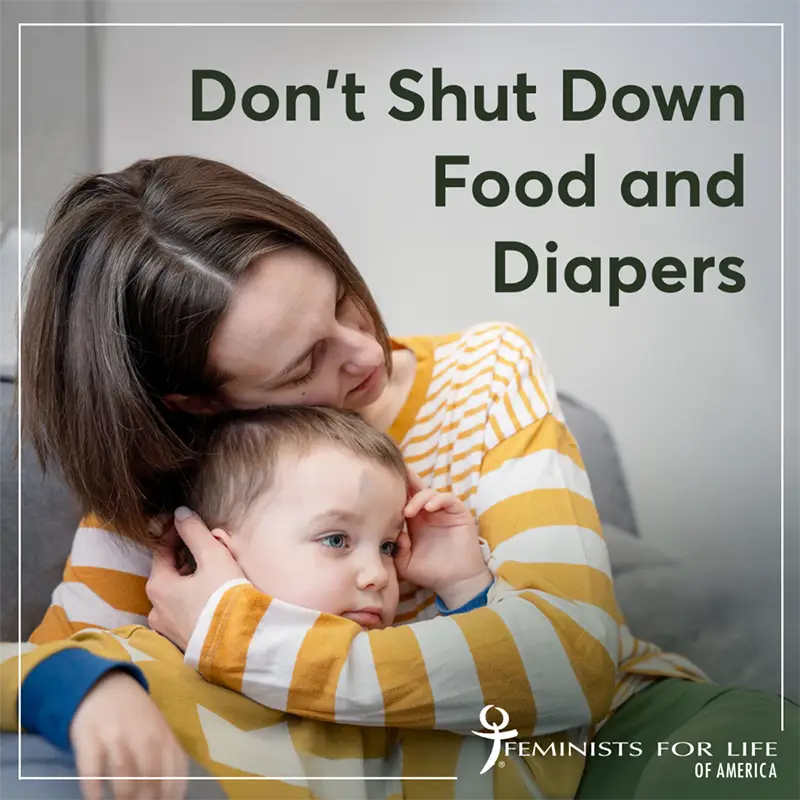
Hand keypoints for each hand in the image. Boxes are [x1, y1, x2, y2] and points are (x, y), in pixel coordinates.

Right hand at [70, 671, 187, 799]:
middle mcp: (142, 733)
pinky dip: (94, 789)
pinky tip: (96, 799)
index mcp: (162, 733)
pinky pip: (92, 768)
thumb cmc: (135, 715)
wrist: (104, 685)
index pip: (175, 768)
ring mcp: (115, 734)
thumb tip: (172, 792)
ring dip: (124, 796)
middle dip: (147, 798)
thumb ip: (166, 755)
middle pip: (150, 774)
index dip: (172, 791)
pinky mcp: (89, 737)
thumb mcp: (157, 728)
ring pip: (124, 773)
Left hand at [146, 507, 245, 650]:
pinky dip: (197, 599)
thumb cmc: (225, 597)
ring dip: (194, 579)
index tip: (189, 521)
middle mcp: (156, 609)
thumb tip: (180, 513)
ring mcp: (168, 629)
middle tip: (212, 547)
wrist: (241, 645)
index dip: (176, 532)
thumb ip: (195, 532)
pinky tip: (216, 596)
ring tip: (218, 571)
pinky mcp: (184, 642)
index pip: (162, 550)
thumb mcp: (213, 557)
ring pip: (179, 594)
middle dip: (190, 557)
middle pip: (171, 573)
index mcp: (158, 586)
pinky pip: (186, 611)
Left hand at [397, 469, 491, 608]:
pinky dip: (438, 500)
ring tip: (409, 512)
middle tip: (393, 478)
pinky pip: (448, 499)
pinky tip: (429, 508)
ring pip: (430, 493)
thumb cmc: (431, 573)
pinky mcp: (459, 513)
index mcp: (414, 521)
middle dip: (406, 481)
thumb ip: (396, 550)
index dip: (395, 492)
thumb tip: (394, 534)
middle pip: (416, 490)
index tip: (380, 487)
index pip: (404, 500)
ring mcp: (444, 512)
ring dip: (418, 498)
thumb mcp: (405, 564)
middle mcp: (428, 513)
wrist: (456, 582)